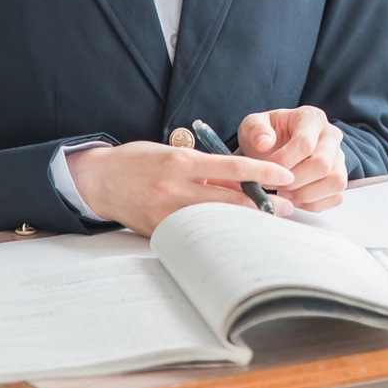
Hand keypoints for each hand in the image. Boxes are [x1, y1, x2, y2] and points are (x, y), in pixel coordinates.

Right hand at [66, 141, 293, 235]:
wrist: (99, 180)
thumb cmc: (139, 160)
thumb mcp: (174, 152)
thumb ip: (206, 167)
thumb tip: (244, 181)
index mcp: (181, 162)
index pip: (233, 167)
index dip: (263, 172)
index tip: (285, 176)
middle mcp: (176, 188)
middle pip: (231, 202)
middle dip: (264, 205)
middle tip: (288, 208)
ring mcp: (167, 214)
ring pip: (218, 222)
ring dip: (245, 223)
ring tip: (267, 223)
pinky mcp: (161, 232)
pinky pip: (197, 235)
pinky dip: (218, 234)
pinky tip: (233, 235)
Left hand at [238, 106, 348, 211]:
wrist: (275, 144)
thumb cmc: (267, 134)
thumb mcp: (253, 124)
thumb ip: (256, 130)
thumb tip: (264, 143)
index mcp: (311, 118)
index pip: (305, 143)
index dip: (283, 162)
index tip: (265, 171)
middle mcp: (330, 136)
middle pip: (322, 164)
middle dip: (294, 182)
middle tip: (274, 186)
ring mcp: (338, 158)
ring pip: (335, 182)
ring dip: (306, 194)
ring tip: (284, 194)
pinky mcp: (338, 176)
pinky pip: (336, 196)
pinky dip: (314, 204)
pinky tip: (294, 200)